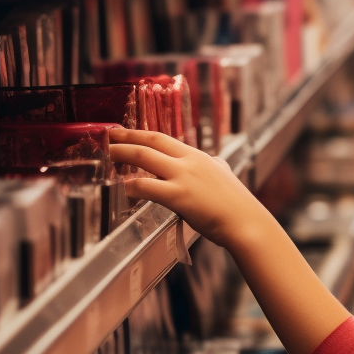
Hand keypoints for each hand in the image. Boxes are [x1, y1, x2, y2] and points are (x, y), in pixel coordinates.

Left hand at [108, 127, 270, 248]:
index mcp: (196, 156)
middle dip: (126, 138)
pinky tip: (124, 188)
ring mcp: (183, 178)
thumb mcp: (224, 174)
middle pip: (150, 142)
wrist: (245, 221)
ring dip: (123, 155)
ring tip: (108, 156)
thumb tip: (214, 163)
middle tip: (109, 136)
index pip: (162, 138)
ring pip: (145, 158)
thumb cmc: (235, 203)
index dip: (140, 134)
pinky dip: (132, 185)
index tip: (124, 132)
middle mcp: (188, 162)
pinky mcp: (179, 197)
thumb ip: (215, 166)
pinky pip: (148, 187)